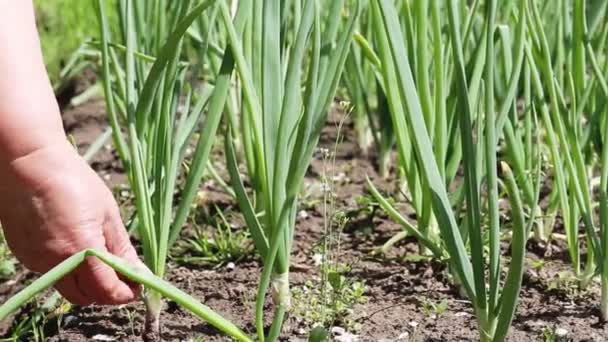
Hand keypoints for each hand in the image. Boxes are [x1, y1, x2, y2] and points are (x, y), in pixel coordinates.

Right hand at [0, 141, 140, 304]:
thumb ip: (121, 248)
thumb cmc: (73, 181)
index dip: (126, 294)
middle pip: (86, 297)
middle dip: (107, 294)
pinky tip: (76, 248)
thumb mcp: (107, 213)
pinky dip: (68, 270)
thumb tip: (139, 273)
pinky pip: (50, 273)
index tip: (138, 288)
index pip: (107, 290)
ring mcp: (36, 260)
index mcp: (81, 249)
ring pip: (67, 287)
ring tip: (102, 261)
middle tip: (123, 278)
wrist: (28, 164)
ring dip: (87, 284)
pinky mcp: (24, 254)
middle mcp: (56, 262)